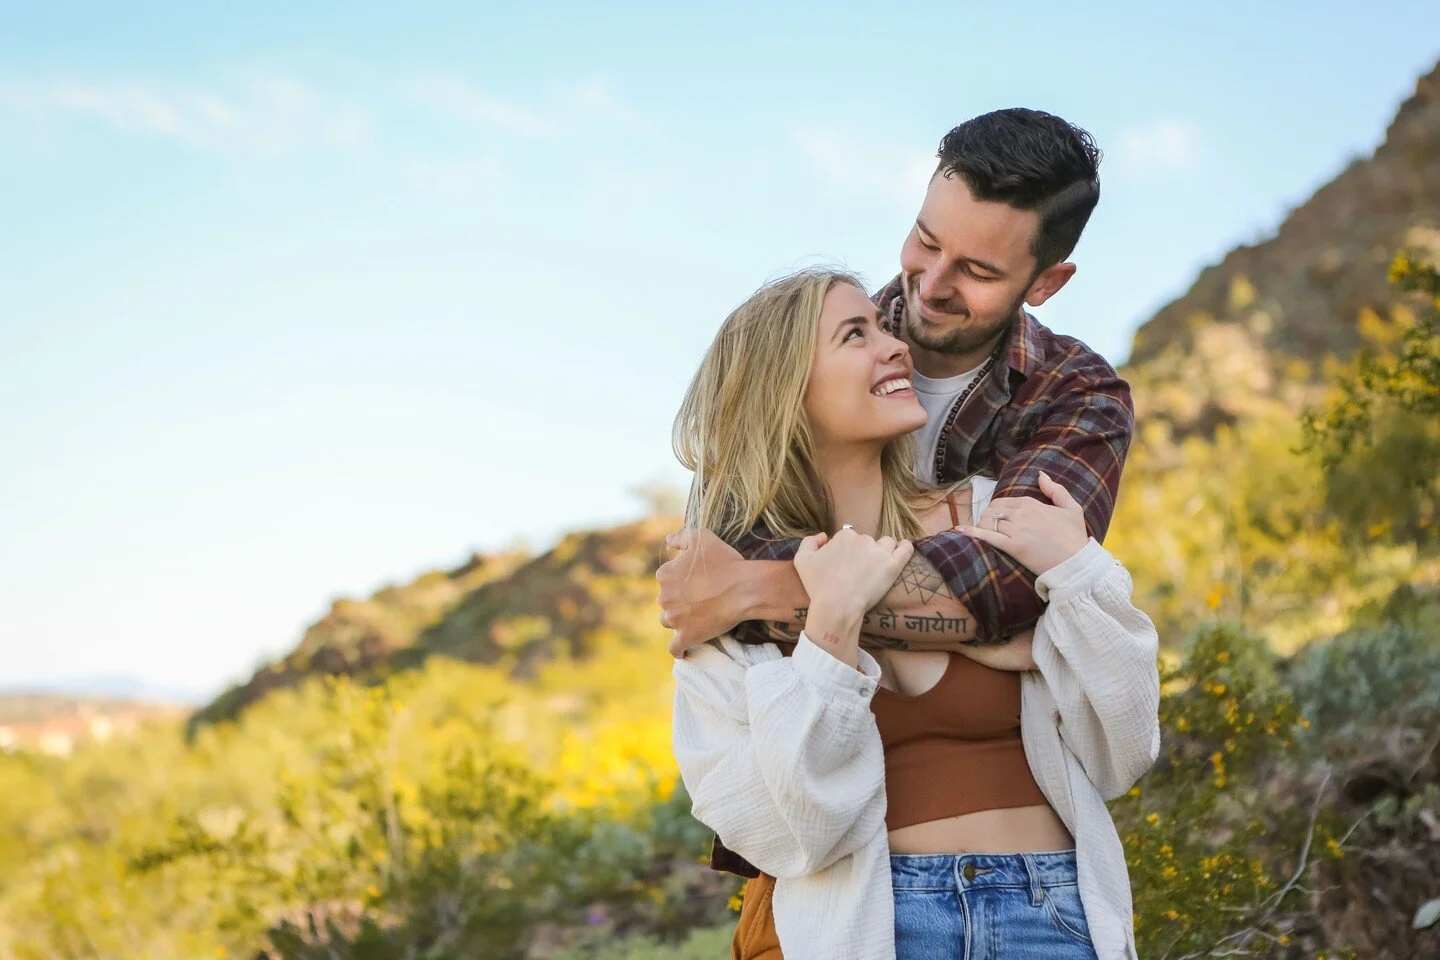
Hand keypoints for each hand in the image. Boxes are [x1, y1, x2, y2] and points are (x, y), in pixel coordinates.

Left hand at [658, 528, 749, 656]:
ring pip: (669, 621)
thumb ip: (681, 537)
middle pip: (667, 601)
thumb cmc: (725, 561)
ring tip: (697, 618)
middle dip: (679, 600)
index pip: (666, 578)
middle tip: (701, 599)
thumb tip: (669, 540)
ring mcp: (675, 618)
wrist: (745, 588)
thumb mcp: (702, 537)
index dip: (681, 579)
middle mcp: (664, 597)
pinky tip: (684, 649)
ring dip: (679, 620)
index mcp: (665, 574)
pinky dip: (679, 649)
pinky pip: (675, 648)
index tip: (696, 581)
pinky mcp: (686, 636)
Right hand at [793, 528, 914, 618]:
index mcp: (844, 537)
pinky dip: (905, 548)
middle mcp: (863, 539)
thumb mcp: (802, 561)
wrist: (836, 606)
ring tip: (877, 568)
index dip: (846, 552)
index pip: (849, 539)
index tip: (844, 567)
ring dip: (882, 551)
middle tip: (858, 573)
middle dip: (863, 553)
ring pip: (886, 544)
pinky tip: (903, 550)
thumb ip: (809, 542)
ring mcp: (880, 552)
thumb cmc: (818, 586)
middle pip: (867, 542)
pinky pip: (905, 549)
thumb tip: (824, 536)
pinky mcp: (893, 565)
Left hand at [961, 471, 1088, 574]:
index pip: (1004, 501)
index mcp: (1032, 503)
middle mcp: (1021, 514)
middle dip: (987, 517)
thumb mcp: (1071, 508)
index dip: (997, 509)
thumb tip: (1041, 475)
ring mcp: (1016, 530)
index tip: (997, 517)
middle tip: (988, 526)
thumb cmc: (1075, 537)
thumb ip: (1056, 490)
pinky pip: (987, 536)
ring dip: (981, 525)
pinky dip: (972, 532)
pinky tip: (960, 531)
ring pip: (988, 521)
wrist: (1076, 563)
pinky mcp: (1012, 546)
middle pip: (992, 510)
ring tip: (980, 532)